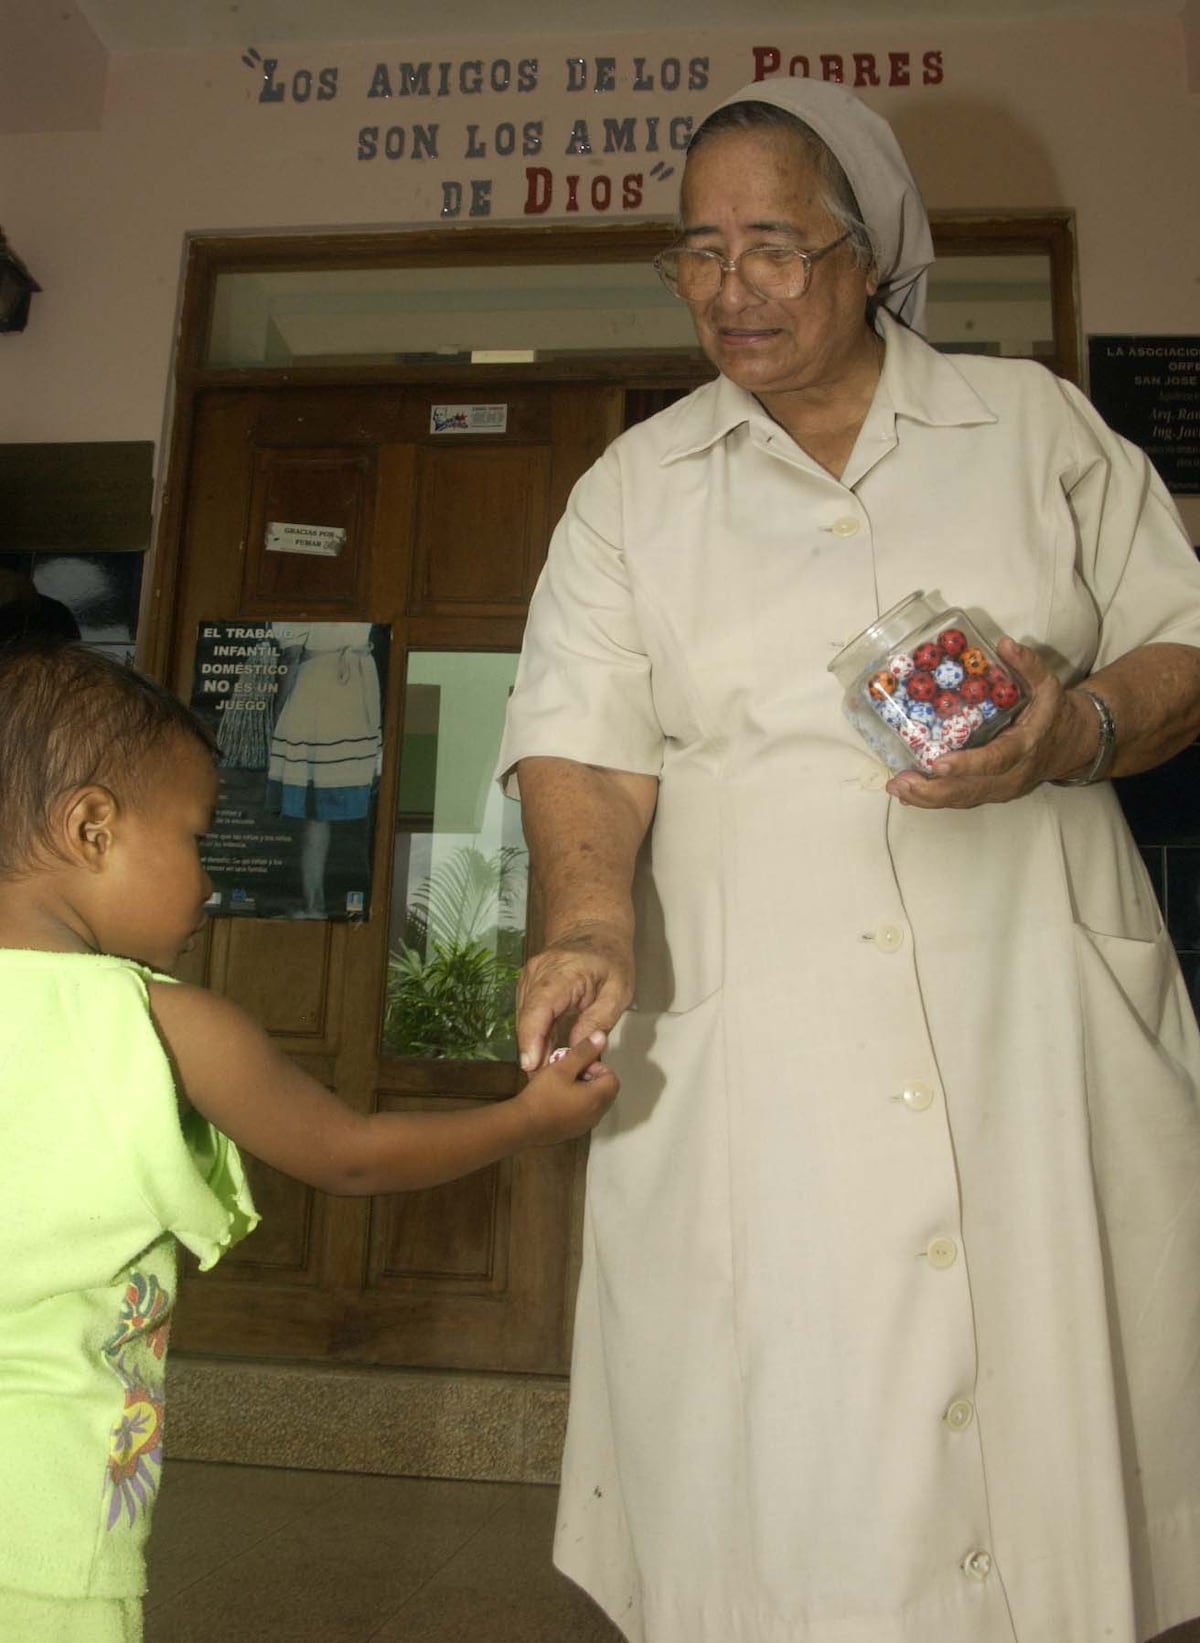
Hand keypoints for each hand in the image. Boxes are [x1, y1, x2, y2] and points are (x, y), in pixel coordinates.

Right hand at [515, 1030, 618, 1142]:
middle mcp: (596, 1114)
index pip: (612, 1078)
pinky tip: (557, 1100)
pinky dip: (577, 1104)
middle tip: (570, 1074)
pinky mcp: (574, 1132)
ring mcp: (585, 1125)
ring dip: (584, 1091)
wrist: (522, 1125)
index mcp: (597, 1098)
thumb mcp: (562, 1067)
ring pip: (595, 1103)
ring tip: (562, 1085)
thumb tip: (601, 1037)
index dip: (596, 1067)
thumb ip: (584, 1051)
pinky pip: (584, 1114)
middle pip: (605, 1091)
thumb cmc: (542, 1095)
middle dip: (592, 1079)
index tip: (577, 1066)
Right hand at [516, 922, 633, 1071]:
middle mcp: (538, 972)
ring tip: (545, 1072)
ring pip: (524, 1018)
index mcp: (563, 972)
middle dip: (532, 1050)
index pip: (539, 1007)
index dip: (532, 1038)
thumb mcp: (618, 991)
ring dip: (533, 1045)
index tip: (530, 1065)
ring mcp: (529, 977)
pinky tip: (544, 1053)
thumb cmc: (611, 960)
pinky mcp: (528, 984)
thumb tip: (578, 1048)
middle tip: (542, 1081)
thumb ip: (599, 1019)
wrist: (594, 930)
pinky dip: (534, 1034)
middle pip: (527, 1017)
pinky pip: (527, 1013)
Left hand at [884, 638, 1093, 809]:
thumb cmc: (1054, 713)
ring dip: (928, 798)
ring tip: (897, 788)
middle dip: (934, 790)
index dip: (967, 765)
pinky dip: (934, 799)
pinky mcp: (991, 792)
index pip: (995, 760)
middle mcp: (1012, 774)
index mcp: (1025, 746)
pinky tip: (908, 794)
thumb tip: (1004, 644)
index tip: (939, 765)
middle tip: (902, 783)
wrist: (1073, 744)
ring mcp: (1001, 788)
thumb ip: (1028, 665)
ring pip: (963, 799)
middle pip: (971, 789)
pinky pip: (962, 799)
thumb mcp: (1048, 685)